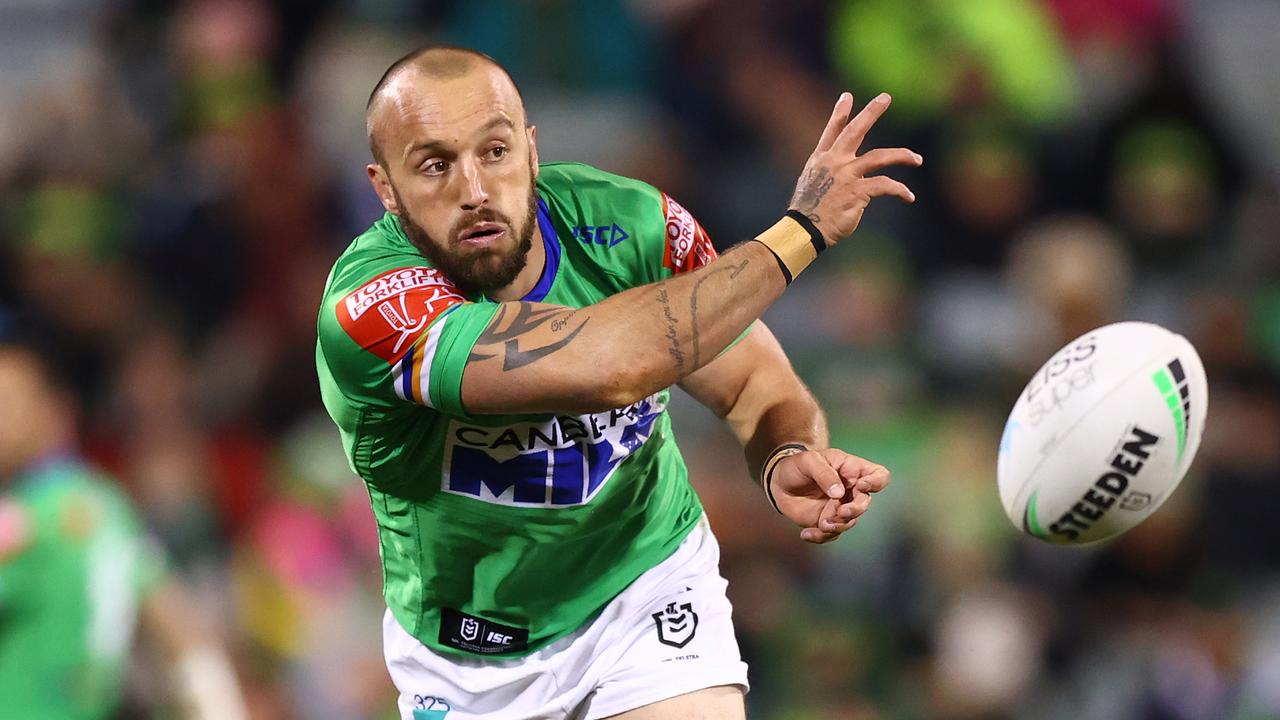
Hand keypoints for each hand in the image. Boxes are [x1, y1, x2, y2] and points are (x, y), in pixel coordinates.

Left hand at [769, 448, 890, 543]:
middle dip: (855, 510)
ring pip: (850, 521)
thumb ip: (824, 474)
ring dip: (837, 525)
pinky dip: (821, 537)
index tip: (861, 485)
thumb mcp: (808, 461)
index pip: (879, 476)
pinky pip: (832, 534)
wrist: (779, 483)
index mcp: (852, 470)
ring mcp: (841, 507)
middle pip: (865, 502)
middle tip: (840, 512)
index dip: (876, 482)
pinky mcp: (828, 521)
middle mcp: (850, 490)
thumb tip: (839, 493)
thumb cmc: (797, 465)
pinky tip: (806, 534)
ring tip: (821, 524)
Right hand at [788, 93, 921, 244]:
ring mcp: (846, 176)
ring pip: (879, 157)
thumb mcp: (812, 186)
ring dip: (901, 156)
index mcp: (821, 160)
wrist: (804, 229)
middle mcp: (834, 163)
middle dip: (871, 112)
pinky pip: (885, 186)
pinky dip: (900, 190)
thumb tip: (843, 176)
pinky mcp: (857, 192)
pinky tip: (909, 196)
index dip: (840, 112)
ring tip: (917, 159)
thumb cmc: (808, 213)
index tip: (848, 96)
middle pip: (855, 131)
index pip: (832, 131)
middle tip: (885, 97)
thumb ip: (828, 175)